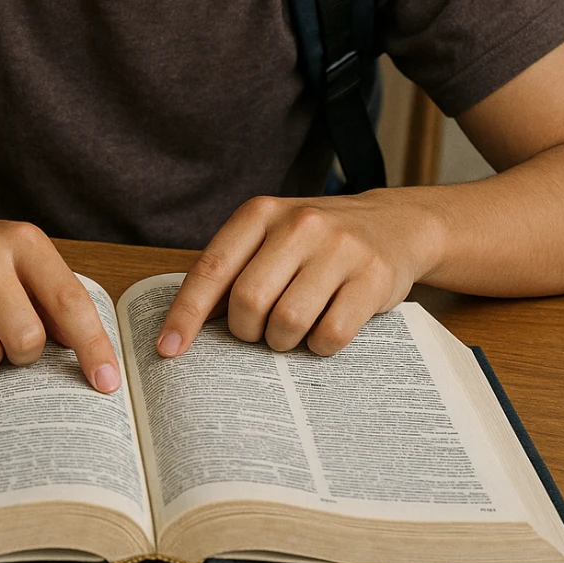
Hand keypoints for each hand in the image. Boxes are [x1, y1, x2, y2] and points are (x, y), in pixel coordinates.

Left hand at [156, 192, 441, 358]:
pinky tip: (324, 329)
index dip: (186, 314)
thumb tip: (184, 326)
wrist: (395, 223)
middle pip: (249, 302)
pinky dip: (320, 345)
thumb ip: (233, 270)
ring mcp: (339, 249)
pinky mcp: (373, 277)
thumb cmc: (317, 241)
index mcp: (261, 213)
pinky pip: (331, 334)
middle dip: (247, 331)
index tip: (169, 349)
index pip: (212, 269)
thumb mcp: (271, 236)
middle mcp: (299, 224)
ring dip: (283, 342)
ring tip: (293, 330)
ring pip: (288, 322)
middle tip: (259, 332)